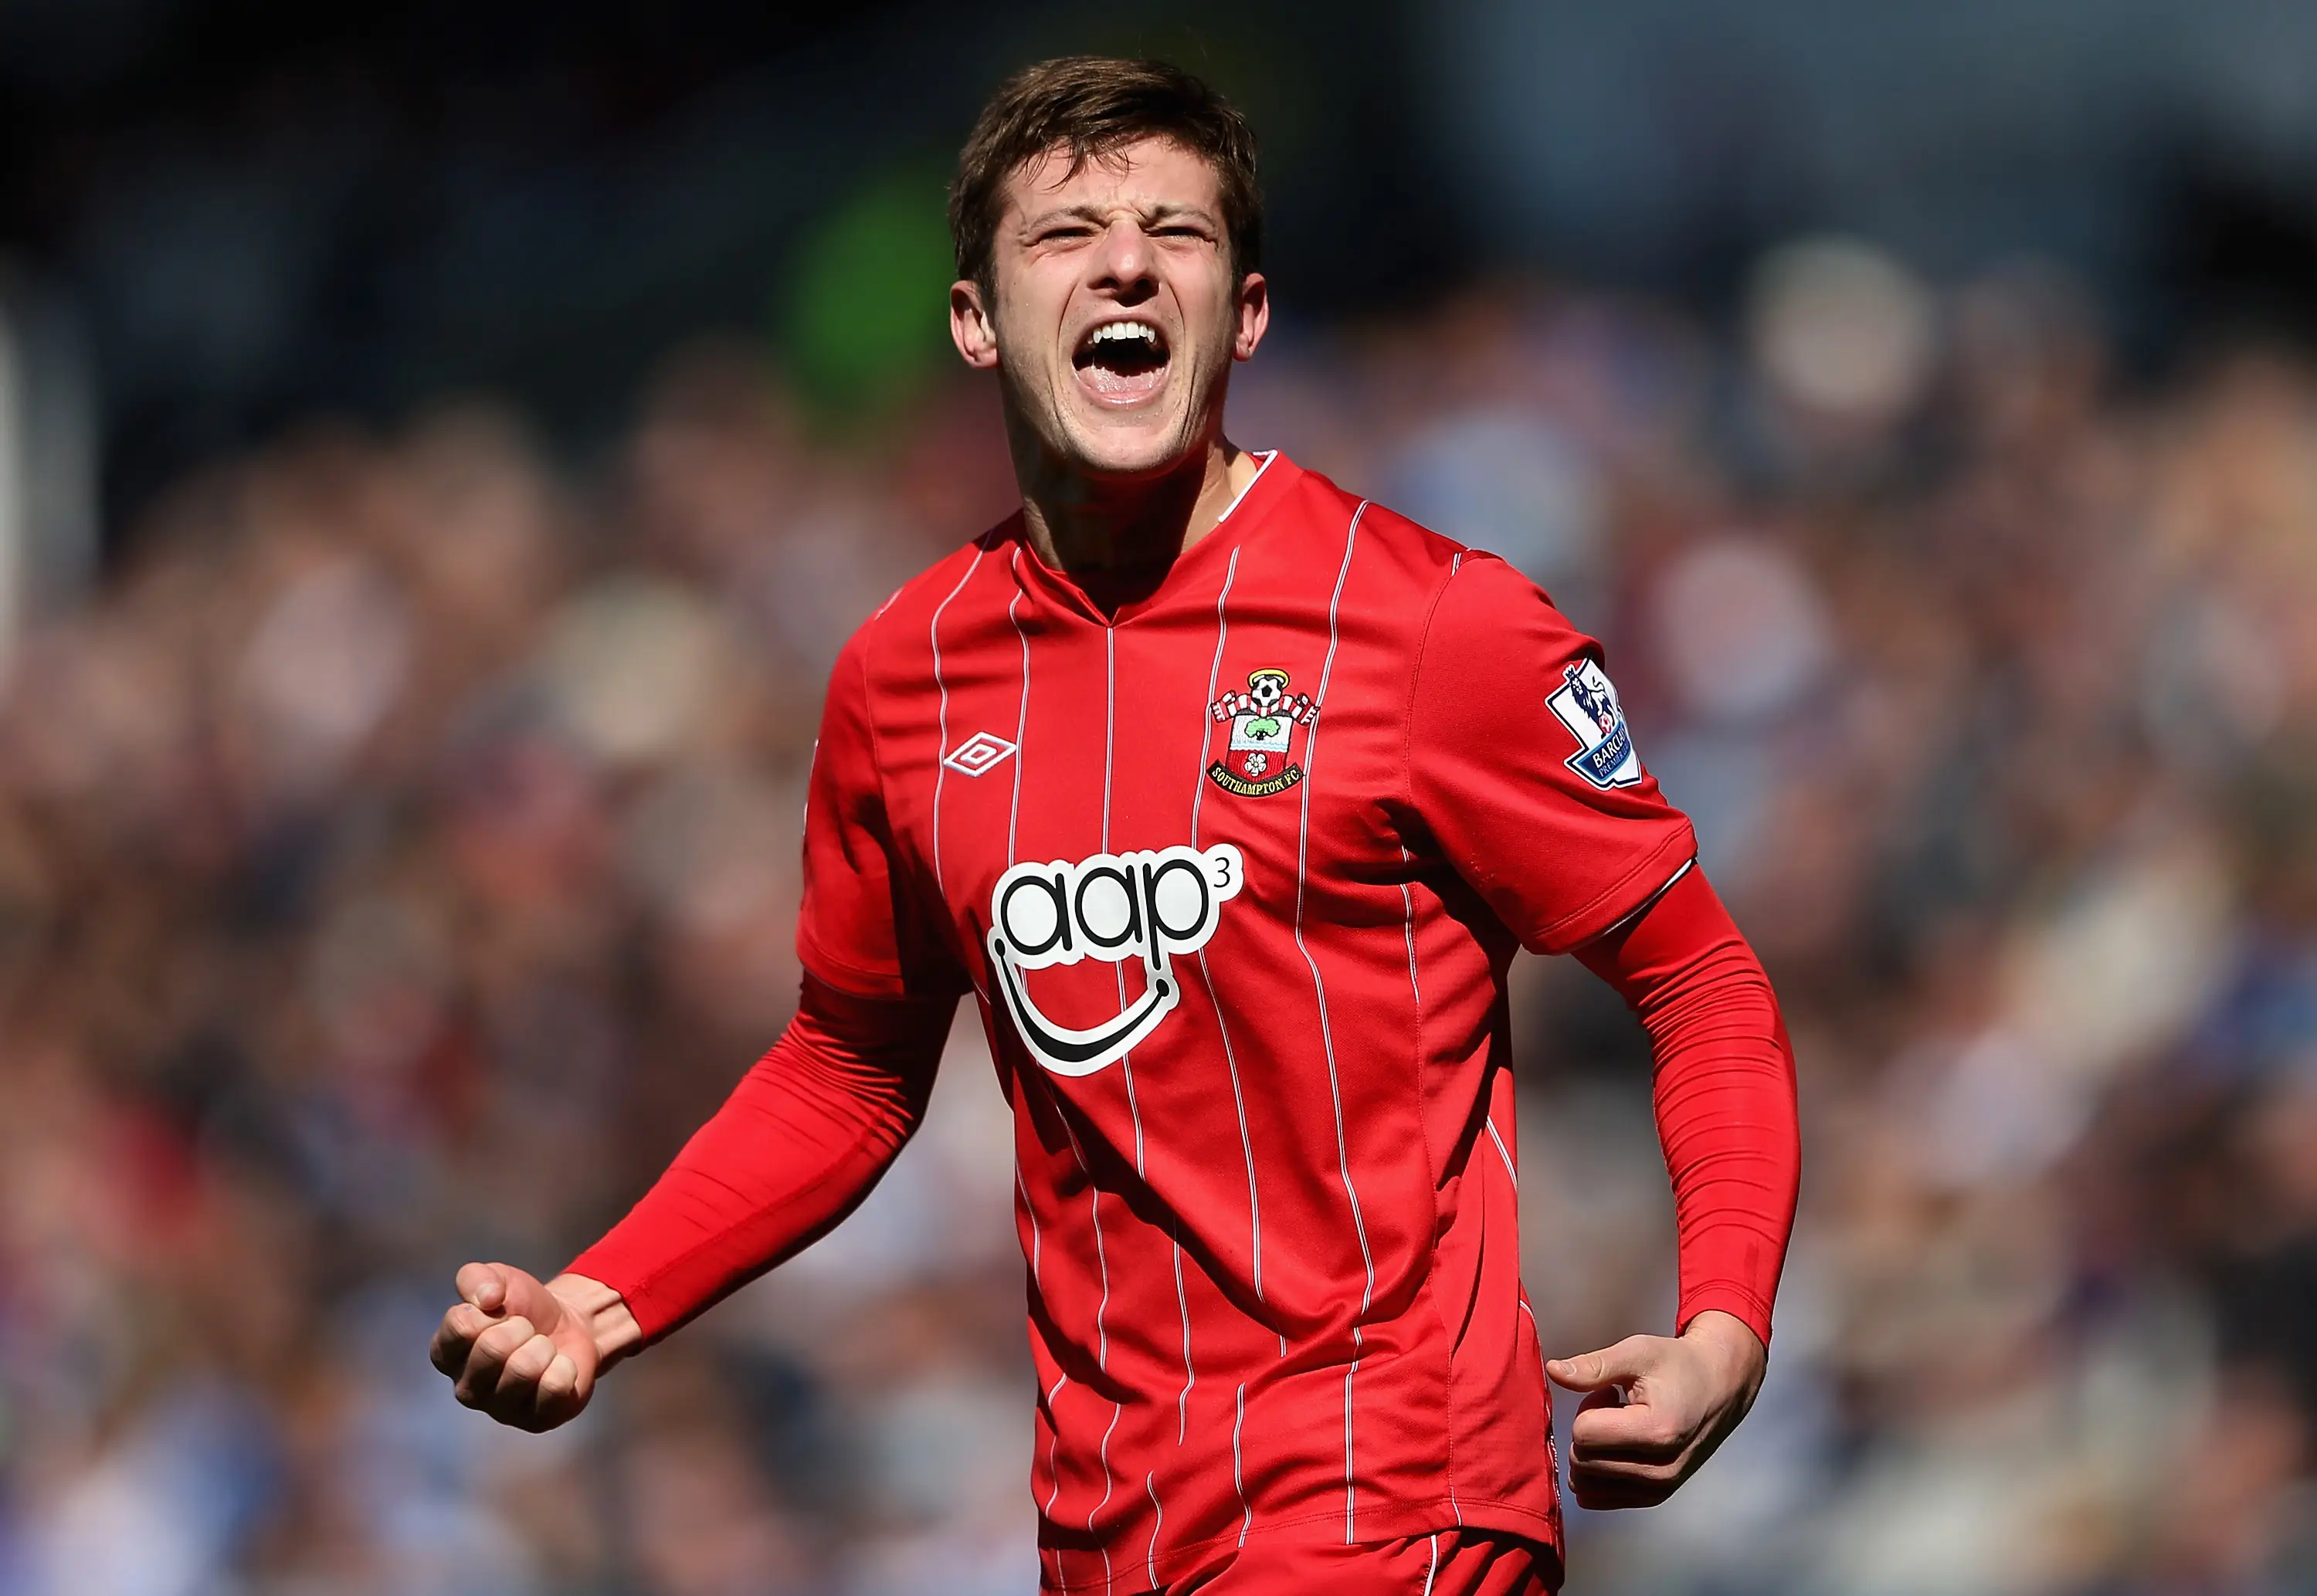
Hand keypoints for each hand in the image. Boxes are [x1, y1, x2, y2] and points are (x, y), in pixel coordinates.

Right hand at [428, 1262, 638, 1431]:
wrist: (570, 1326)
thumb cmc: (524, 1306)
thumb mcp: (497, 1278)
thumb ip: (475, 1278)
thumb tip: (487, 1299)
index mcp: (447, 1354)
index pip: (461, 1326)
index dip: (490, 1310)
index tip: (498, 1310)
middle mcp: (466, 1389)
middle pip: (493, 1348)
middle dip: (521, 1327)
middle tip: (526, 1330)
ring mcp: (500, 1410)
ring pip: (524, 1369)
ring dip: (543, 1347)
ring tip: (542, 1349)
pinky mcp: (536, 1421)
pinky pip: (554, 1387)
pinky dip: (564, 1367)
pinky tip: (559, 1368)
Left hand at [1545, 1309, 1766, 1509]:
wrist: (1721, 1386)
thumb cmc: (1677, 1365)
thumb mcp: (1637, 1353)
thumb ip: (1593, 1366)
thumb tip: (1552, 1370)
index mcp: (1657, 1432)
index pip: (1584, 1433)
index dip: (1589, 1407)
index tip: (1611, 1392)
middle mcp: (1661, 1470)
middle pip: (1582, 1460)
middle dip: (1588, 1429)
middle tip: (1615, 1407)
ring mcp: (1660, 1488)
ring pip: (1586, 1483)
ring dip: (1593, 1452)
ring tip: (1621, 1427)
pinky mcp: (1656, 1497)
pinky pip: (1599, 1498)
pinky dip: (1598, 1472)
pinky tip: (1622, 1447)